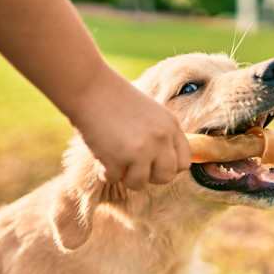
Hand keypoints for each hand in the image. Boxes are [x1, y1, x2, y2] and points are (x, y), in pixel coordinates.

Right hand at [68, 64, 190, 189]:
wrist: (90, 89)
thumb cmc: (117, 100)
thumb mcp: (152, 114)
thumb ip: (163, 137)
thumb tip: (168, 166)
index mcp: (171, 126)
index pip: (184, 162)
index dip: (168, 167)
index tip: (154, 164)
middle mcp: (161, 139)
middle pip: (166, 177)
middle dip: (149, 176)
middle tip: (134, 166)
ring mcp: (141, 150)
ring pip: (140, 184)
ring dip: (125, 177)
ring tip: (115, 160)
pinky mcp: (118, 158)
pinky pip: (115, 179)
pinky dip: (105, 172)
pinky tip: (101, 156)